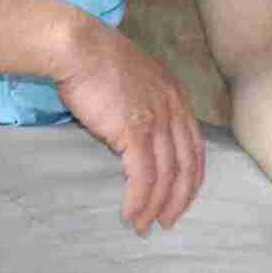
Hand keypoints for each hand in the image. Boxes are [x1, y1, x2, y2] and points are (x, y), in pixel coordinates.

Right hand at [49, 21, 203, 232]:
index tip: (182, 197)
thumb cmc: (93, 59)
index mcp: (175, 94)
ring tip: (144, 226)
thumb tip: (132, 131)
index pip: (194, 144)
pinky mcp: (135, 131)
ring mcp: (157, 120)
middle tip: (168, 221)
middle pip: (188, 164)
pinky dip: (139, 200)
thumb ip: (141, 104)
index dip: (191, 175)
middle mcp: (173, 108)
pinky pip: (144, 176)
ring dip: (156, 206)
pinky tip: (130, 214)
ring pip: (167, 175)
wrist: (77, 46)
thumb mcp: (131, 79)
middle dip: (180, 198)